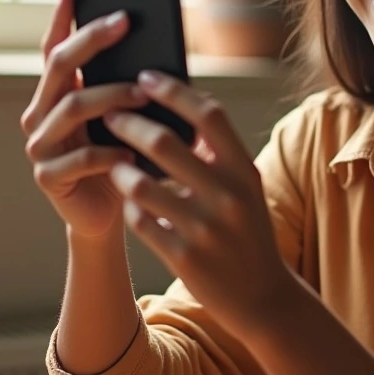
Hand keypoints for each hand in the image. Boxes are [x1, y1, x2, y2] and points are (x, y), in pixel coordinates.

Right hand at [20, 0, 146, 240]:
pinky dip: (110, 150)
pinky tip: (132, 151)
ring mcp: (40, 146)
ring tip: (143, 92)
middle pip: (60, 66)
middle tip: (124, 22)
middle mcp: (40, 114)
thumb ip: (129, 85)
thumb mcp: (128, 117)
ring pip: (71, 107)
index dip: (61, 17)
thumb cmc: (125, 157)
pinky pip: (81, 156)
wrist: (113, 214)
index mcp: (57, 94)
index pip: (54, 48)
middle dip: (92, 40)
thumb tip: (156, 45)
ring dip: (111, 95)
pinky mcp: (48, 177)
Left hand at [103, 71, 293, 341]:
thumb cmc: (248, 231)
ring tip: (113, 162)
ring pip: (143, 185)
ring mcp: (205, 228)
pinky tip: (130, 203)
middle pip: (166, 143)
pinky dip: (131, 208)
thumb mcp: (247, 188)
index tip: (146, 77)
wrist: (263, 297)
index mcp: (246, 169)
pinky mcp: (184, 257)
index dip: (173, 91)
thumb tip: (183, 105)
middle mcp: (228, 195)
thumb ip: (220, 152)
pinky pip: (141, 222)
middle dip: (129, 124)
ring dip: (121, 169)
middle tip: (110, 114)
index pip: (208, 114)